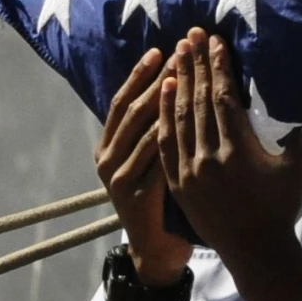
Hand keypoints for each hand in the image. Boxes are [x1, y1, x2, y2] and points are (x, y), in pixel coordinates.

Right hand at [94, 48, 189, 283]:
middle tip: (182, 53)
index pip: (122, 101)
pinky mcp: (136, 195)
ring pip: (147, 128)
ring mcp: (118, 178)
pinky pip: (158, 157)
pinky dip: (176, 134)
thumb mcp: (151, 163)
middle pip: (134, 109)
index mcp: (107, 148)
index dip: (140, 75)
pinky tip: (195, 117)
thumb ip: (154, 133)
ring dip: (170, 100)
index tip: (162, 49)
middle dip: (159, 78)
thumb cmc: (161, 202)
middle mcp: (106, 159)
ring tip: (190, 76)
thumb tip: (175, 88)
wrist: (157, 250)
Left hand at [155, 30, 301, 269]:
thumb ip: (294, 131)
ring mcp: (189, 170)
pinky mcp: (176, 181)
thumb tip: (300, 98)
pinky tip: (162, 91)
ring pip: (179, 117)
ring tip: (176, 53)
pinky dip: (164, 114)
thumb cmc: (280, 206)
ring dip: (177, 82)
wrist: (254, 249)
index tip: (214, 41)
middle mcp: (210, 158)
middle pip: (199, 100)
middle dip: (195, 64)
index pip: (224, 98)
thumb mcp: (296, 167)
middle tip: (190, 34)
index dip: (218, 67)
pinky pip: (165, 141)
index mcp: (239, 151)